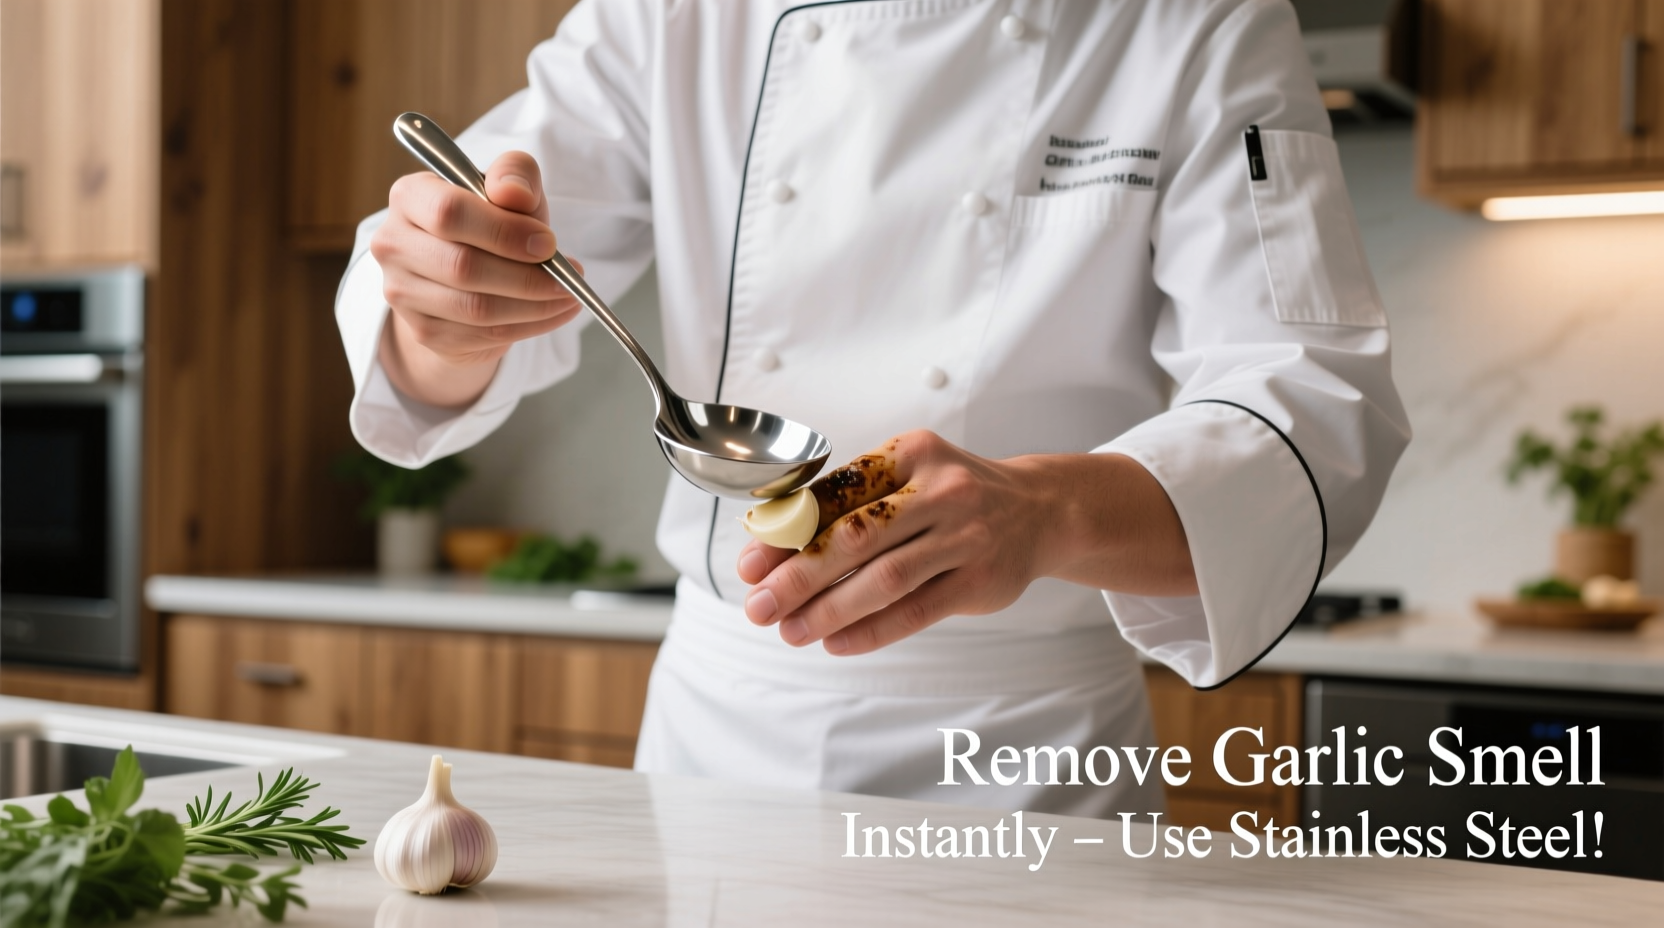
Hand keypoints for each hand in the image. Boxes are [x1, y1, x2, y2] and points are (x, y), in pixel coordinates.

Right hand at [371, 151, 584, 407]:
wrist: (467, 277)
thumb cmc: (491, 223)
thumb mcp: (510, 189)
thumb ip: (515, 174)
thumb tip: (514, 192)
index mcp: (410, 197)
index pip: (449, 213)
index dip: (504, 231)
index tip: (548, 242)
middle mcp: (393, 244)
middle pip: (462, 266)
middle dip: (526, 275)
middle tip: (568, 276)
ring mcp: (402, 292)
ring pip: (475, 308)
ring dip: (534, 305)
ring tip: (568, 295)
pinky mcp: (423, 331)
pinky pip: (483, 335)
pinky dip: (530, 326)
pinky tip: (553, 312)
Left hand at [735, 430, 1197, 655]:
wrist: (1040, 509)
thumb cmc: (952, 496)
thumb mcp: (906, 478)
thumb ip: (847, 506)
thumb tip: (768, 550)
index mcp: (910, 454)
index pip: (836, 494)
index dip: (787, 532)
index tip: (750, 564)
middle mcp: (941, 490)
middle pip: (856, 538)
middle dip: (798, 576)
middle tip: (759, 605)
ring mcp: (966, 536)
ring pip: (885, 579)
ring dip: (829, 610)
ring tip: (790, 631)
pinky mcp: (982, 580)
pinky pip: (916, 611)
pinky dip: (871, 630)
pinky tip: (836, 643)